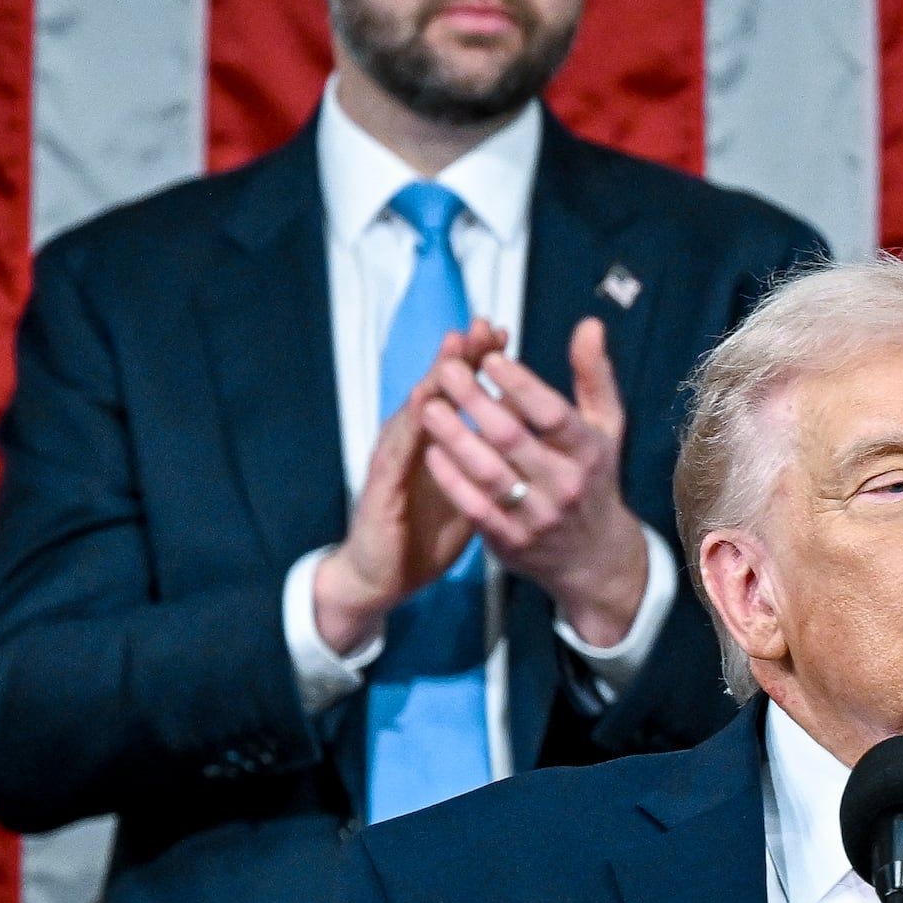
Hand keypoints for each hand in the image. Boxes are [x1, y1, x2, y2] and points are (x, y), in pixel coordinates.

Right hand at [310, 328, 491, 655]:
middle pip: (436, 391)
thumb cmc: (423, 534)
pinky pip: (397, 453)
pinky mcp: (381, 488)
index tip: (501, 333)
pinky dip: (409, 426)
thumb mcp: (467, 493)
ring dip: (432, 380)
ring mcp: (393, 462)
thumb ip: (489, 462)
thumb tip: (523, 438)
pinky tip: (420, 404)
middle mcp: (411, 443)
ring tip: (452, 351)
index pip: (457, 393)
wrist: (380, 577)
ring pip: (414, 412)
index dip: (477, 363)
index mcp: (435, 443)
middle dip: (459, 357)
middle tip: (480, 324)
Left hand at [420, 316, 651, 650]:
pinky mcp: (511, 542)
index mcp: (589, 451)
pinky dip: (451, 480)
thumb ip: (593, 375)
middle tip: (447, 371)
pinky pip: (475, 508)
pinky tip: (431, 452)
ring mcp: (537, 517)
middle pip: (513, 439)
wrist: (594, 558)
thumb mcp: (606, 427)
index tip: (490, 359)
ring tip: (428, 407)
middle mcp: (565, 485)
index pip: (552, 413)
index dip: (520, 385)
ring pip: (488, 473)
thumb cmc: (593, 477)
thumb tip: (588, 324)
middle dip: (475, 402)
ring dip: (454, 438)